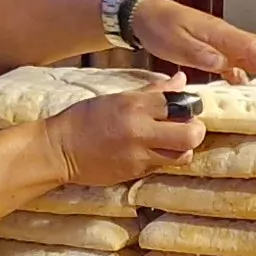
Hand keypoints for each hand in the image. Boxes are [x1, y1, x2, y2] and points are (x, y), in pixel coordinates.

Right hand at [42, 73, 206, 183]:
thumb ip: (153, 91)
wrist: (60, 149)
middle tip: (188, 128)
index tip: (187, 108)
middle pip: (190, 135)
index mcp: (134, 106)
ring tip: (172, 142)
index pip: (180, 103)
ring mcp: (138, 156)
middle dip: (196, 131)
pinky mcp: (134, 174)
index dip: (190, 106)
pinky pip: (161, 167)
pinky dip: (164, 159)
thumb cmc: (85, 118)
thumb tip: (180, 81)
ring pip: (182, 156)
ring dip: (183, 149)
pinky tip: (153, 152)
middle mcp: (140, 131)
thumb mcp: (117, 98)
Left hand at [128, 0, 255, 82]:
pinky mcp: (216, 51)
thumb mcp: (175, 41)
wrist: (145, 15)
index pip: (253, 48)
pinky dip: (253, 75)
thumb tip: (223, 64)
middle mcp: (227, 38)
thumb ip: (199, 53)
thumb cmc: (160, 26)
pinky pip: (241, 63)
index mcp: (220, 33)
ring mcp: (224, 44)